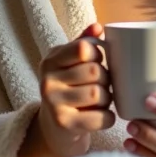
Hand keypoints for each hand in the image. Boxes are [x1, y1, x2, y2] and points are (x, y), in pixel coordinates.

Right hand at [38, 23, 114, 156]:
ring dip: (107, 99)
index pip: (84, 48)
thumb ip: (83, 43)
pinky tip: (99, 116)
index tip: (95, 63)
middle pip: (95, 71)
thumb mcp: (70, 64)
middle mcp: (47, 81)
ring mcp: (54, 104)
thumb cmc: (68, 90)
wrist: (54, 130)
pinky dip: (108, 117)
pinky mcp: (65, 125)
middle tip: (100, 86)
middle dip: (105, 80)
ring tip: (99, 101)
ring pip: (99, 94)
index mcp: (50, 61)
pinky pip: (102, 117)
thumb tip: (98, 26)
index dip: (97, 55)